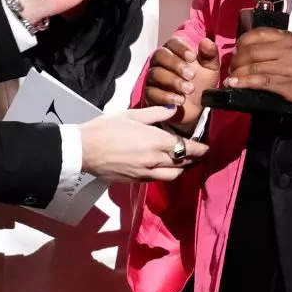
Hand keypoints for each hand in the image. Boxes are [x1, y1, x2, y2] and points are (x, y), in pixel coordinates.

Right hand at [79, 106, 207, 182]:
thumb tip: (173, 110)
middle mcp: (155, 159)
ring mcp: (146, 172)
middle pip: (183, 162)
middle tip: (199, 154)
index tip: (206, 147)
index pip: (186, 147)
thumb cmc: (105, 129)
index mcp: (155, 140)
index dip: (200, 148)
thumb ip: (156, 113)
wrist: (84, 150)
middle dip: (194, 158)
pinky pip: (159, 179)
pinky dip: (167, 174)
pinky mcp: (137, 180)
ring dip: (182, 169)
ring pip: (173, 175)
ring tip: (185, 162)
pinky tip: (165, 168)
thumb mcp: (131, 115)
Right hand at [143, 36, 220, 134]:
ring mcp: (153, 78)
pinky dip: (167, 96)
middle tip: (192, 75)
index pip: (172, 43)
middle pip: (160, 55)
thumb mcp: (210, 69)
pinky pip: (152, 92)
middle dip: (176, 64)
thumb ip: (210, 55)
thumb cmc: (201, 84)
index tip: (193, 57)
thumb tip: (206, 42)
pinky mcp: (150, 95)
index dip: (181, 48)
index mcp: (175, 52)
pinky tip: (180, 100)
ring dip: (174, 81)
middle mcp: (161, 62)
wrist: (196, 108)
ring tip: (189, 89)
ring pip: (156, 74)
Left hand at [224, 28, 291, 105]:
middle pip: (251, 51)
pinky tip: (235, 84)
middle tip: (232, 67)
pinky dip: (245, 83)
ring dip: (237, 73)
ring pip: (254, 67)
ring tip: (231, 78)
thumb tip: (258, 46)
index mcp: (287, 38)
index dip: (241, 43)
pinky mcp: (288, 86)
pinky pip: (262, 82)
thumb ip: (280, 42)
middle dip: (236, 60)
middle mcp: (285, 50)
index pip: (256, 34)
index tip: (237, 50)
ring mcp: (286, 68)